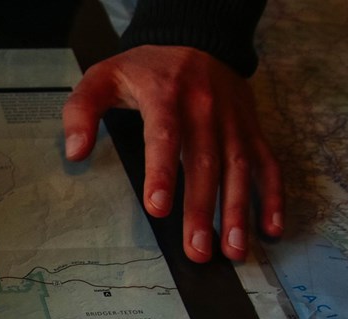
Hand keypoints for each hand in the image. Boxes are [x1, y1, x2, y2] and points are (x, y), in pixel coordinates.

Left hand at [63, 45, 282, 262]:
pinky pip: (267, 163)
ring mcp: (233, 120)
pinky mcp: (251, 129)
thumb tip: (75, 152)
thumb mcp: (103, 77)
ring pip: (239, 168)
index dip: (162, 172)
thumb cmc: (144, 70)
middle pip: (205, 162)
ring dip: (238, 211)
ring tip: (233, 250)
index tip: (158, 208)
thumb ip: (81, 112)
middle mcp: (205, 108)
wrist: (196, 40)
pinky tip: (270, 228)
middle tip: (197, 249)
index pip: (165, 136)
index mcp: (165, 95)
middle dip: (202, 209)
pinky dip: (272, 196)